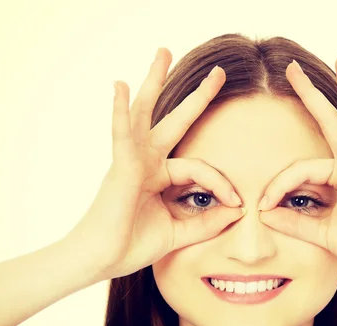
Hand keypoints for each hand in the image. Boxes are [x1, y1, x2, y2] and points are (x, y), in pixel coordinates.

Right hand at [64, 48, 243, 280]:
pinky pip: (121, 135)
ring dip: (154, 82)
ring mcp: (131, 159)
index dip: (221, 183)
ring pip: (144, 113)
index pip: (199, 168)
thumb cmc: (130, 245)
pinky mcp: (120, 167)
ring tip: (163, 53)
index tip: (237, 202)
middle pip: (173, 120)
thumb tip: (237, 211)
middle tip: (218, 72)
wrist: (99, 261)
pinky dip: (119, 111)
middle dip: (196, 97)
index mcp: (159, 175)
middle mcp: (146, 161)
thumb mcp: (178, 233)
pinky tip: (119, 86)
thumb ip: (206, 222)